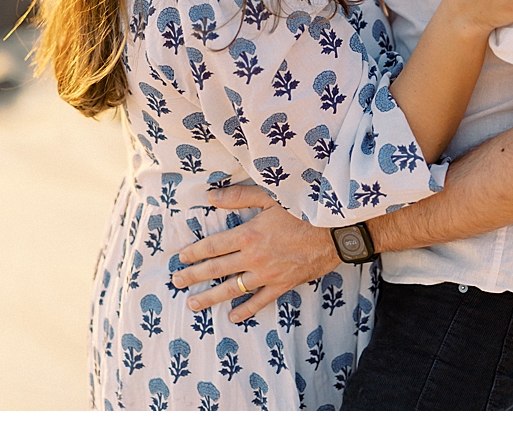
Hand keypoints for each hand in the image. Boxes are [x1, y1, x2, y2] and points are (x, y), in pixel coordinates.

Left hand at [174, 185, 339, 322]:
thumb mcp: (269, 196)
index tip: (180, 258)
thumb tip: (209, 197)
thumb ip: (237, 197)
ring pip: (233, 289)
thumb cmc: (303, 210)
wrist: (336, 232)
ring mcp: (268, 274)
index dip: (194, 253)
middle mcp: (254, 258)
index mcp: (248, 235)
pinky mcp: (283, 284)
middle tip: (176, 282)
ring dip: (212, 297)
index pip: (213, 246)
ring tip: (193, 304)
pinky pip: (261, 301)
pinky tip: (233, 317)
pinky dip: (246, 310)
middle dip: (194, 276)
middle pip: (217, 269)